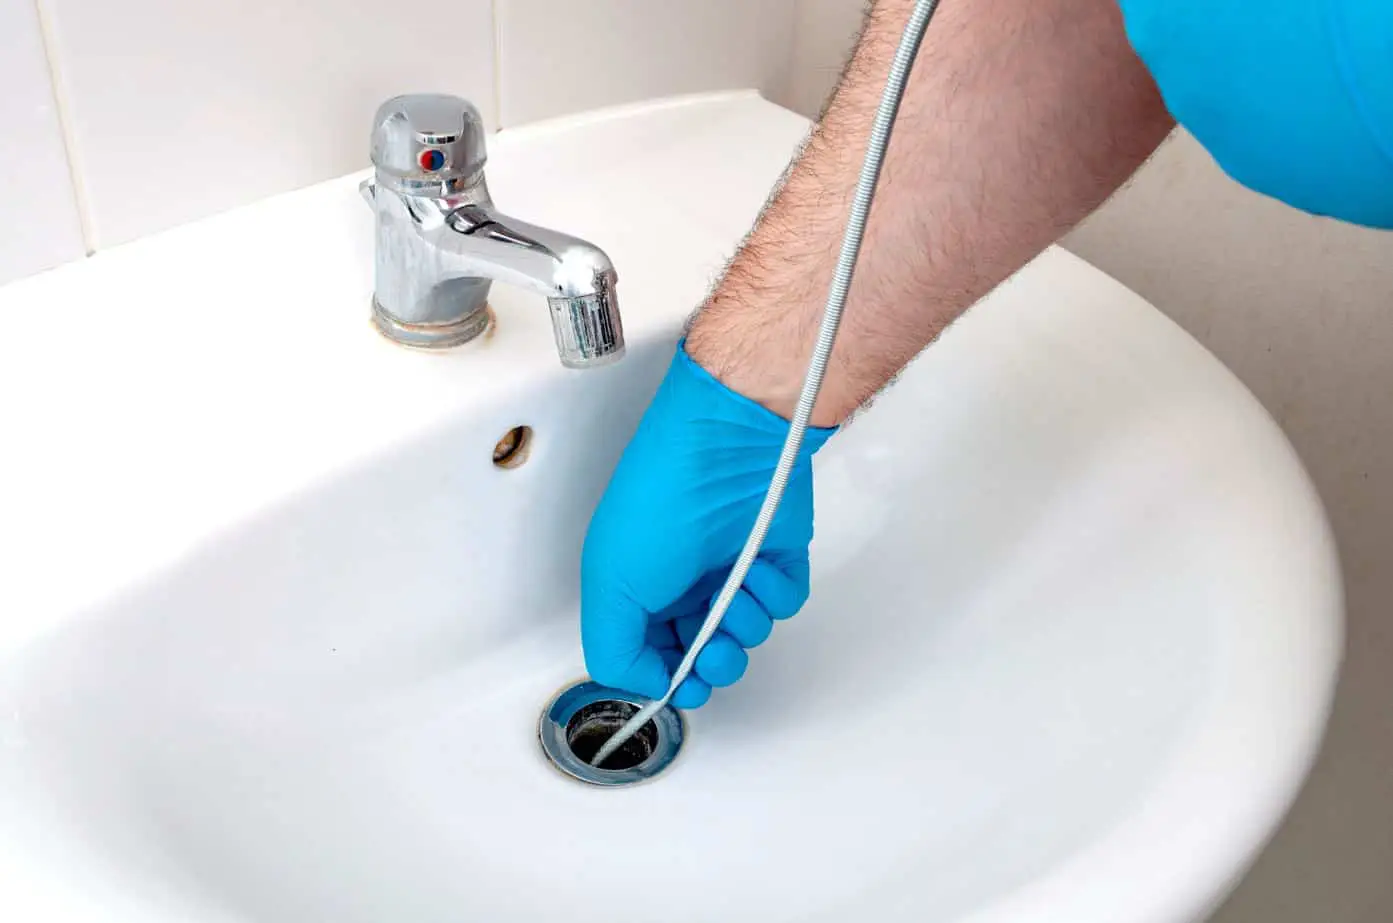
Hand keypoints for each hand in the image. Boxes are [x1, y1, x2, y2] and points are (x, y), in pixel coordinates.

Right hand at [580, 341, 834, 706]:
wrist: (725, 447)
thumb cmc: (661, 500)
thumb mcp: (610, 583)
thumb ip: (615, 650)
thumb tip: (647, 685)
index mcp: (639, 589)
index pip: (652, 656)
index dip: (667, 678)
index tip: (676, 682)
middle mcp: (685, 582)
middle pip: (705, 656)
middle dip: (711, 665)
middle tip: (710, 652)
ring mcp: (733, 570)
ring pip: (748, 635)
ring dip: (743, 626)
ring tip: (733, 595)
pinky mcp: (778, 558)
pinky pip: (785, 603)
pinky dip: (774, 597)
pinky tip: (757, 570)